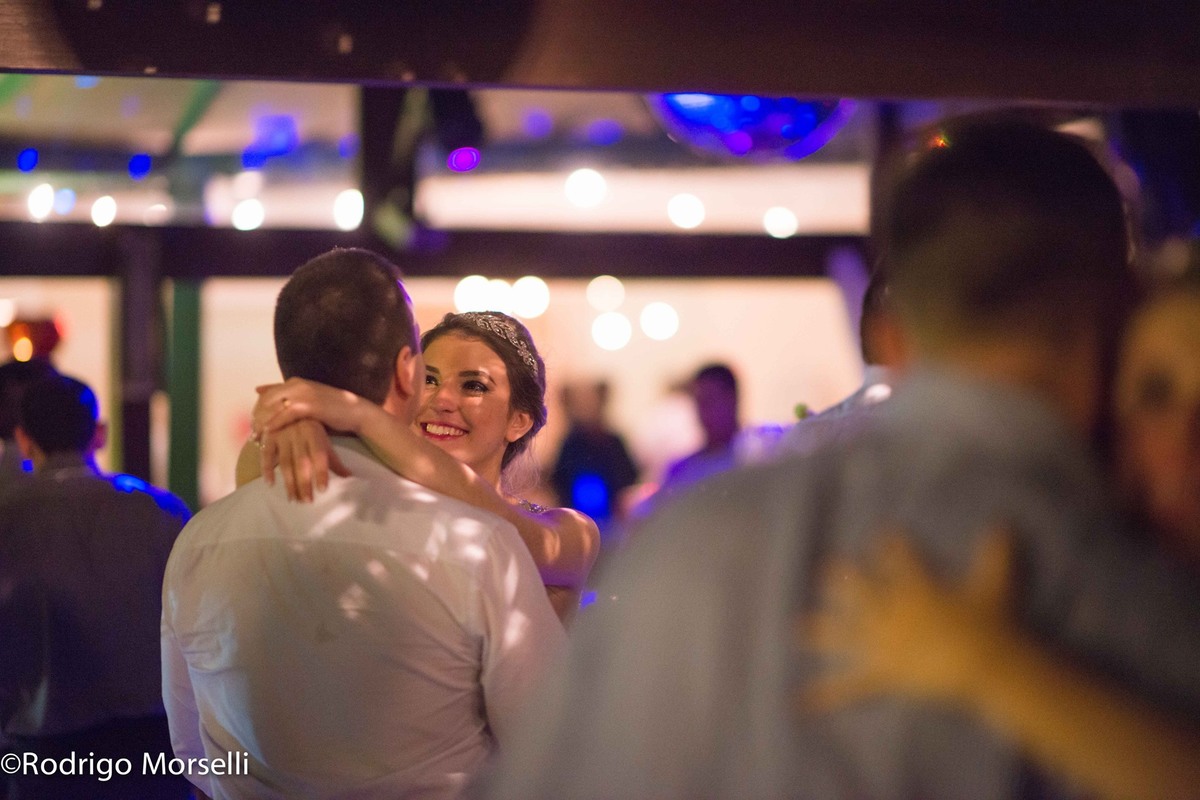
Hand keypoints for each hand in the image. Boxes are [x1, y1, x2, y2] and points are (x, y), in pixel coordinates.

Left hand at [253, 378, 366, 438]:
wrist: (355, 412)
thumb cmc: (332, 409)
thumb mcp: (307, 400)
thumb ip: (288, 397)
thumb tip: (259, 391)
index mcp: (295, 382)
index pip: (267, 393)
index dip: (257, 409)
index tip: (252, 423)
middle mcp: (297, 384)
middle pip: (266, 399)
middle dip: (257, 416)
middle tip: (251, 431)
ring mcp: (303, 393)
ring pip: (273, 406)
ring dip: (263, 421)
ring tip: (256, 435)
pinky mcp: (310, 405)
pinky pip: (285, 414)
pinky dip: (275, 423)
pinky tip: (268, 433)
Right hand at [259, 419, 350, 501]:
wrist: (288, 405)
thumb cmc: (310, 427)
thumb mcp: (323, 439)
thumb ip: (334, 459)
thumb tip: (349, 476)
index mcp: (314, 434)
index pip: (320, 455)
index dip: (321, 472)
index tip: (323, 490)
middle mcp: (298, 434)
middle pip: (302, 462)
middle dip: (304, 483)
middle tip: (307, 502)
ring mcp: (282, 435)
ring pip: (285, 462)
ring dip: (288, 482)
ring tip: (293, 499)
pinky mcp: (268, 437)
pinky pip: (266, 455)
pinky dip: (267, 469)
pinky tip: (270, 484)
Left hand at [799, 524, 1016, 712]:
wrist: (983, 661)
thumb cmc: (992, 622)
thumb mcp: (995, 584)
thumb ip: (995, 554)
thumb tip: (1004, 524)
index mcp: (915, 588)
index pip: (900, 561)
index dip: (892, 548)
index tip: (885, 536)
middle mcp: (891, 612)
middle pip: (861, 592)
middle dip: (845, 580)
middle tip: (828, 570)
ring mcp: (883, 643)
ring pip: (845, 634)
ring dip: (822, 631)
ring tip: (800, 628)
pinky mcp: (884, 673)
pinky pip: (852, 687)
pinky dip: (828, 695)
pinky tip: (802, 701)